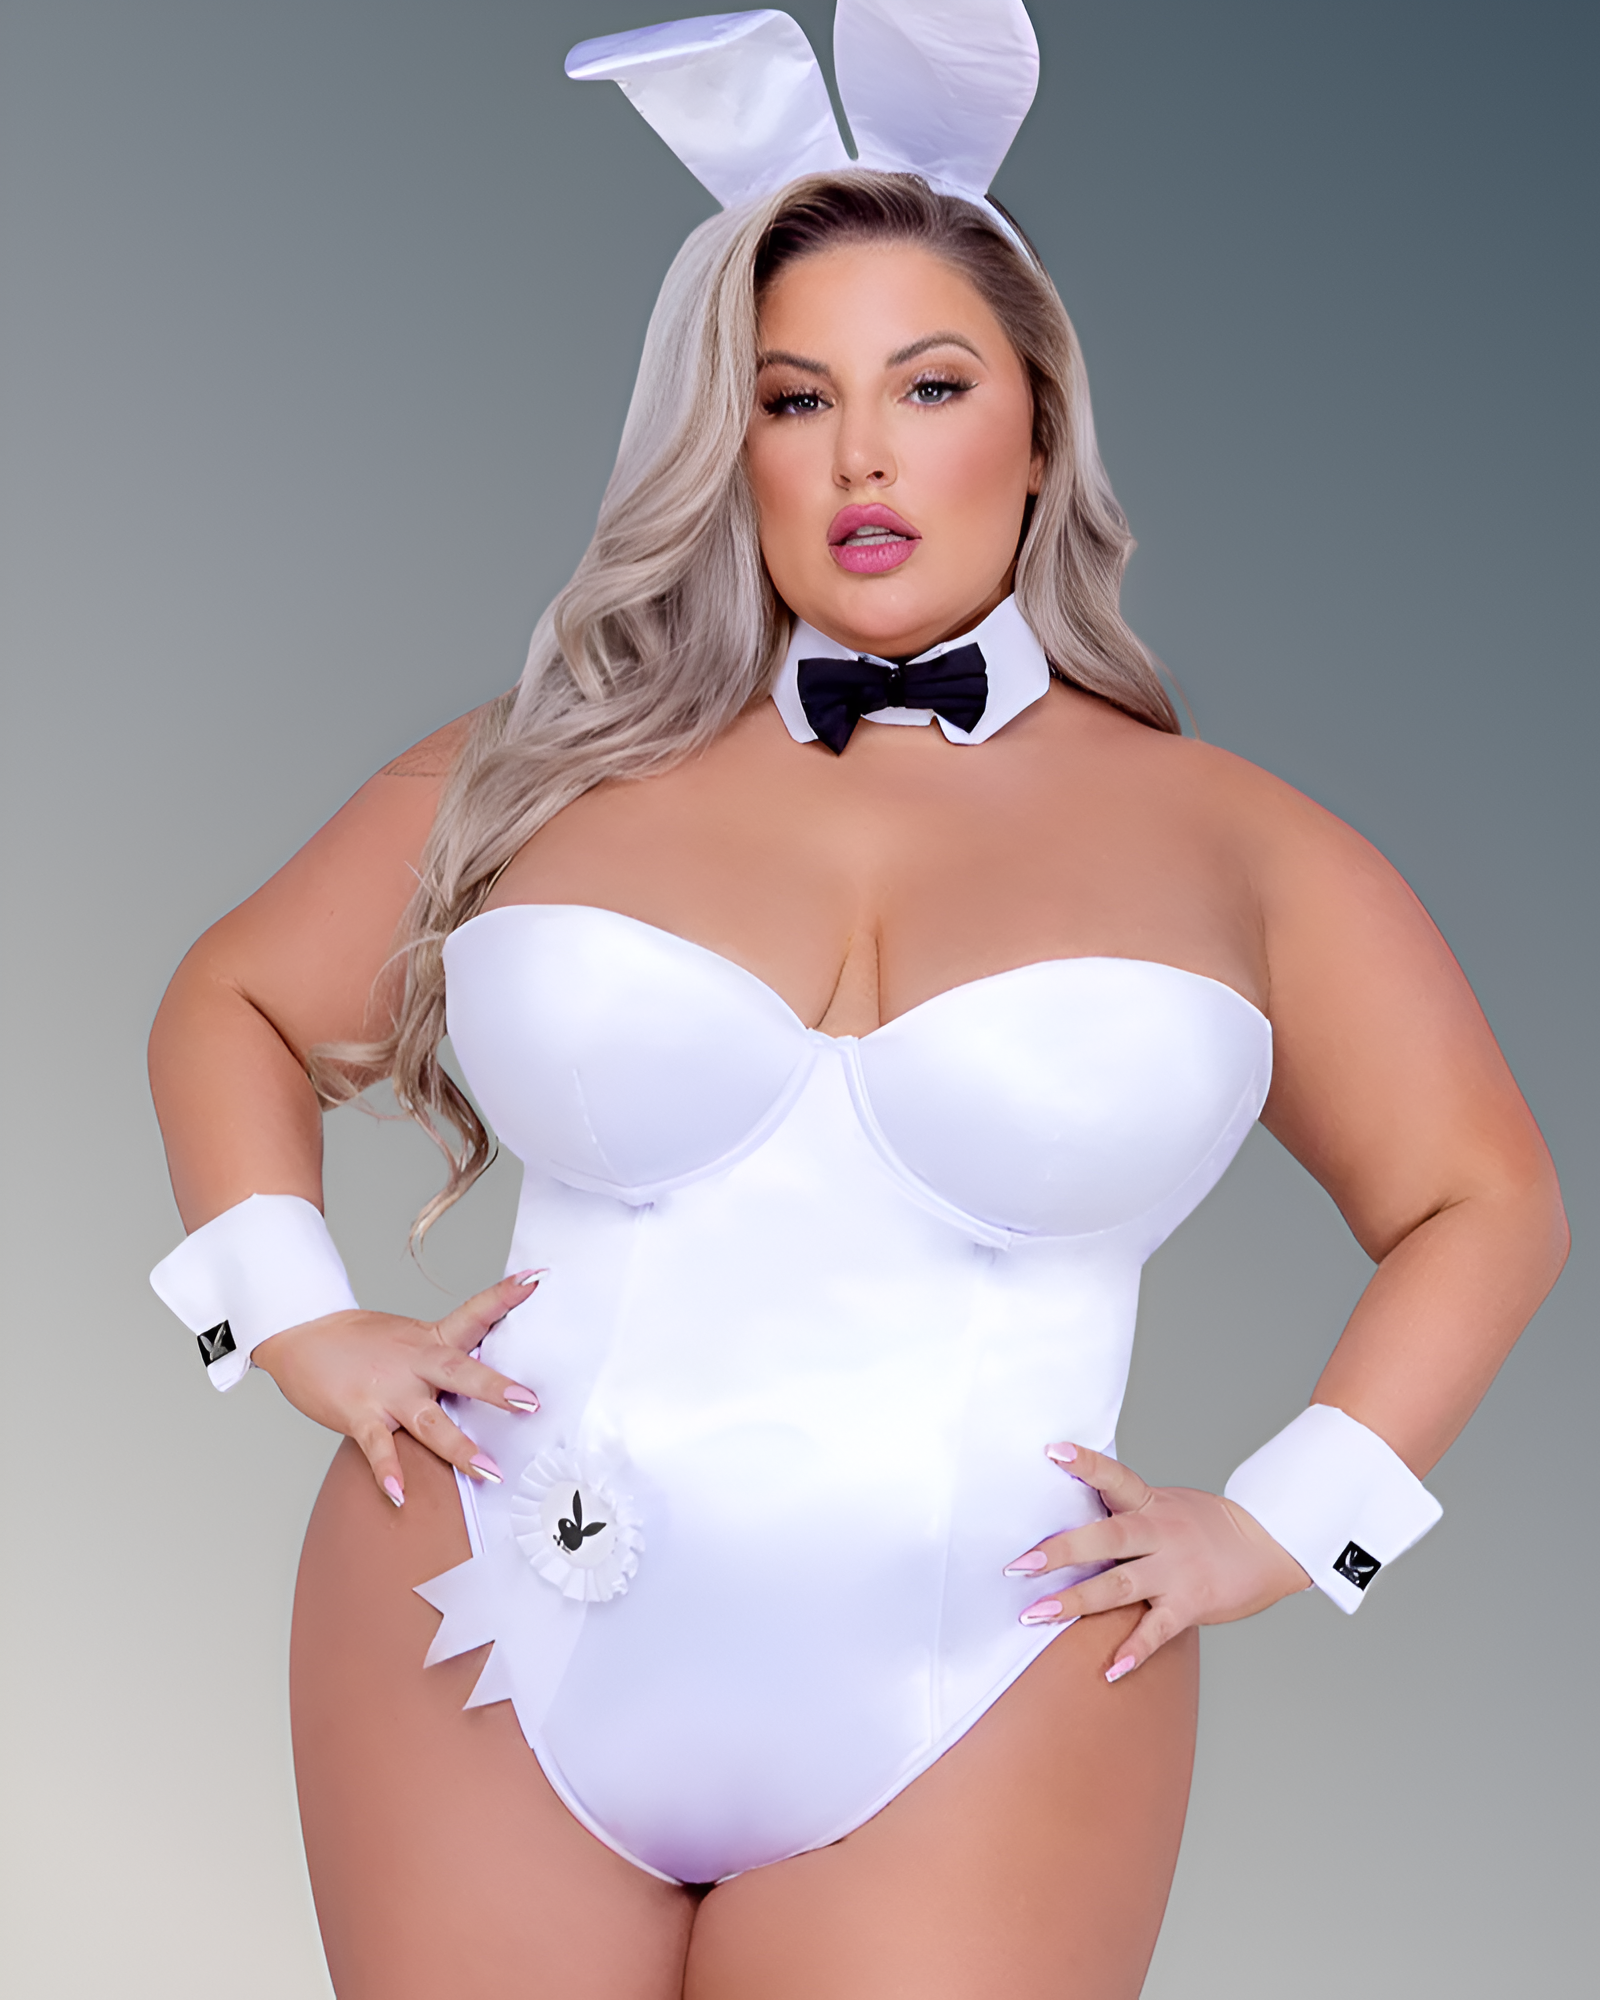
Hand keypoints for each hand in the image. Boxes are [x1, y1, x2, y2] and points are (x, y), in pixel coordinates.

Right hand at [251, 1270, 544, 1506]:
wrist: (301, 1334)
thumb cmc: (362, 1341)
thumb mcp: (410, 1337)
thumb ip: (445, 1355)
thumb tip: (488, 1376)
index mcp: (430, 1340)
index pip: (473, 1313)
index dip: (504, 1296)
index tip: (536, 1279)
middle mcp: (414, 1363)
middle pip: (460, 1373)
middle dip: (496, 1389)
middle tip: (530, 1403)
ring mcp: (387, 1391)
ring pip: (428, 1420)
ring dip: (459, 1446)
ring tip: (487, 1470)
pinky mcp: (358, 1415)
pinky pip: (377, 1446)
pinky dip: (387, 1471)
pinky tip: (398, 1494)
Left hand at [1003, 1442, 1311, 1682]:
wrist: (1270, 1544)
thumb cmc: (1210, 1525)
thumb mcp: (1168, 1503)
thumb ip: (1127, 1508)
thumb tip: (1077, 1504)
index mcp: (1151, 1503)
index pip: (1115, 1477)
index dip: (1085, 1464)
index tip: (1052, 1452)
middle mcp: (1160, 1533)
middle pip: (1107, 1538)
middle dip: (1061, 1551)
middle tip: (1020, 1564)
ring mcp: (1175, 1570)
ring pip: (1119, 1586)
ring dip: (1075, 1601)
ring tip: (1036, 1614)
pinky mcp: (1191, 1604)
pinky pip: (1157, 1631)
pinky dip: (1134, 1652)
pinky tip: (1110, 1670)